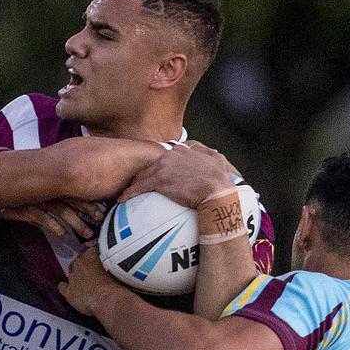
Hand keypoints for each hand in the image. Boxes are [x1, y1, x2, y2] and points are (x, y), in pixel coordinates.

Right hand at [3, 198, 103, 238]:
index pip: (76, 188)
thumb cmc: (18, 191)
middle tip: (101, 219)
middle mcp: (48, 190)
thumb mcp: (38, 189)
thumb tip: (69, 207)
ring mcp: (38, 199)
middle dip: (88, 209)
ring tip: (88, 234)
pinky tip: (64, 235)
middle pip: (73, 199)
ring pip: (62, 211)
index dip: (90, 197)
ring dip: (76, 223)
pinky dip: (54, 227)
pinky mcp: (28, 208)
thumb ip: (53, 196)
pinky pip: (44, 219)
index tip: (104, 206)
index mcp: (53, 183)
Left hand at [58, 246, 117, 315]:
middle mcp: (79, 263)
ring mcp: (72, 277)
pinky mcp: (69, 292)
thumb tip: (113, 260)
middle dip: (84, 266)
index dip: (94, 256)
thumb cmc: (116, 283)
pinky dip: (64, 287)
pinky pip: (62, 287)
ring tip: (83, 282)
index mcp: (91, 254)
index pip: (91, 250)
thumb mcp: (117, 266)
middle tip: (93, 273)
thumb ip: (112, 260)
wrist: (108, 299)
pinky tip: (68, 289)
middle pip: (79, 261)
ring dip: (76, 275)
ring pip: (71, 272)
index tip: (99, 260)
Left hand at [120, 141, 238, 206]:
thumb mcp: (224, 168)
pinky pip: (140, 186)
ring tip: (128, 189)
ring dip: (135, 181)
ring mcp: (167, 164)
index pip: (175, 151)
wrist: (218, 194)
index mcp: (193, 149)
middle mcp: (178, 152)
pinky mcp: (160, 179)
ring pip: (146, 171)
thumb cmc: (225, 187)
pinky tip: (123, 200)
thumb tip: (227, 168)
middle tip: (139, 179)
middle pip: (156, 160)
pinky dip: (130, 193)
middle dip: (147, 168)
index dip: (167, 160)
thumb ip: (220, 164)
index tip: (162, 167)